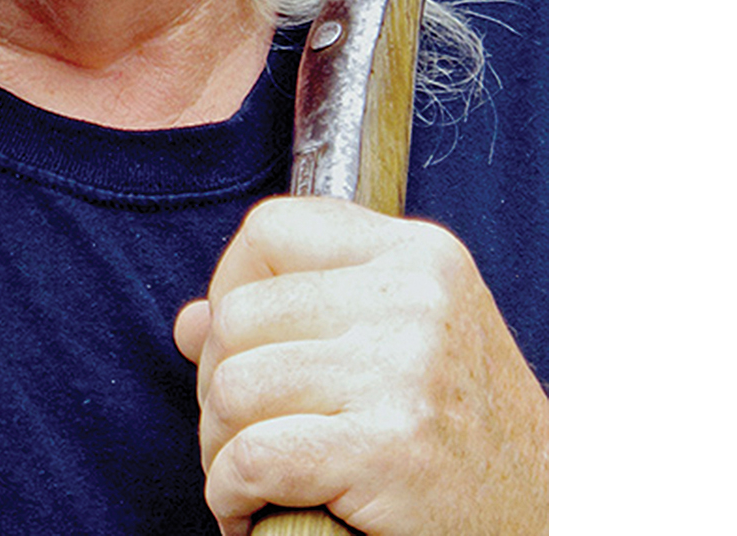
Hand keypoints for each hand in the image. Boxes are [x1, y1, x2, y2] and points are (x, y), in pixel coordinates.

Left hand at [171, 197, 547, 535]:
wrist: (545, 518)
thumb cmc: (466, 437)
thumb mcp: (405, 343)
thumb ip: (302, 315)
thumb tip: (192, 323)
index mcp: (419, 256)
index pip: (271, 229)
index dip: (232, 287)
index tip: (244, 348)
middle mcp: (413, 299)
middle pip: (238, 315)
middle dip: (219, 387)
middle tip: (249, 435)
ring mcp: (402, 371)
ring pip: (233, 387)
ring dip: (222, 448)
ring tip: (255, 476)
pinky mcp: (386, 450)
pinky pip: (251, 457)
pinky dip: (232, 494)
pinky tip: (253, 511)